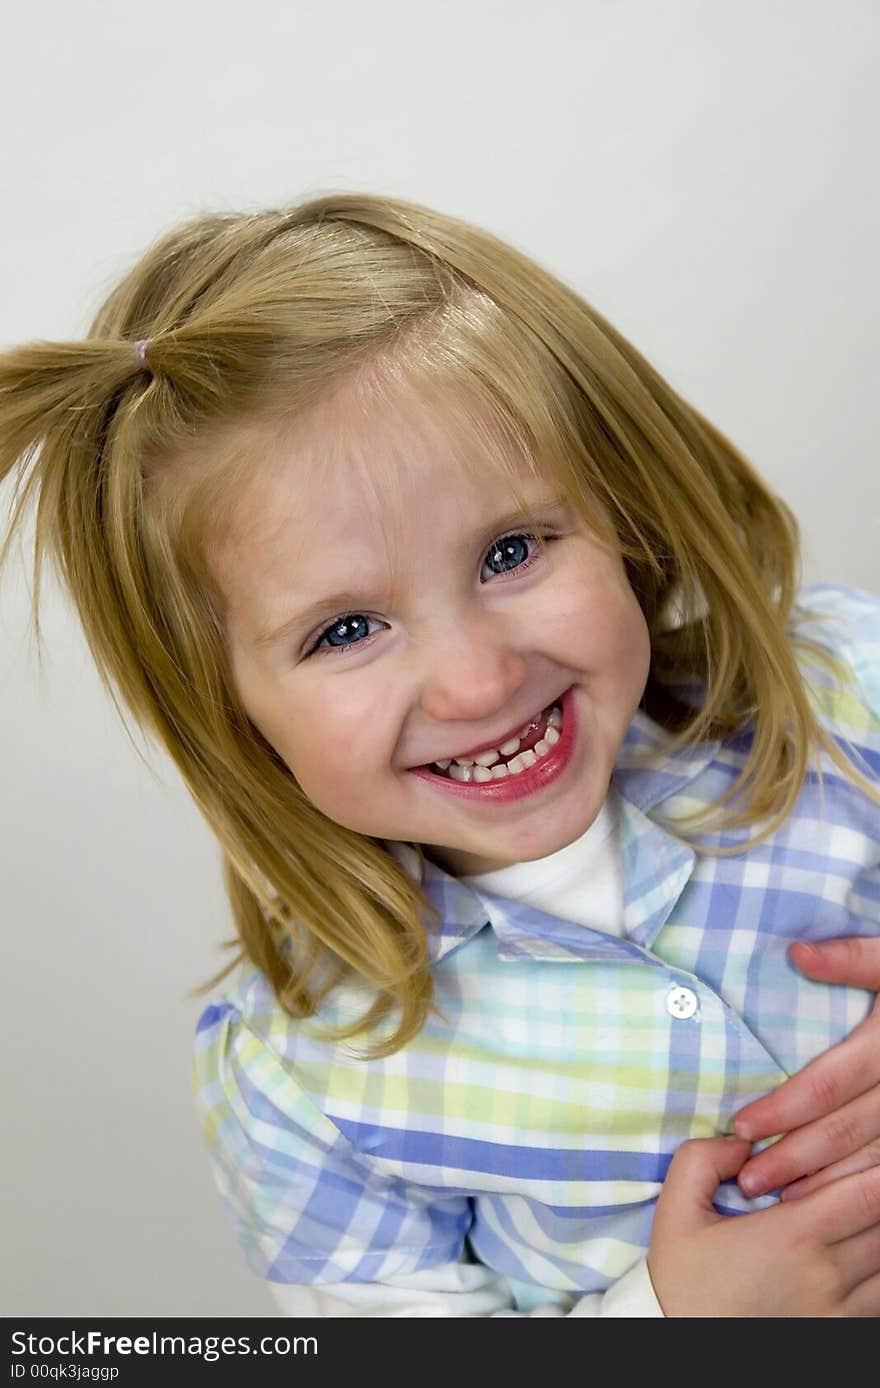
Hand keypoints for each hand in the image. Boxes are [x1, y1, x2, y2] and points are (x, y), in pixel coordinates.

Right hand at [647, 1136, 879, 1316]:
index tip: (874, 1150)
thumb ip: (703, 1160)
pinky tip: (861, 1247)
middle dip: (878, 1191)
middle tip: (870, 1171)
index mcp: (790, 1236)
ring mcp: (838, 1310)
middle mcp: (825, 1275)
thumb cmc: (682, 1281)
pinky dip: (878, 1268)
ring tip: (865, 1207)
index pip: (865, 1194)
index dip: (877, 1169)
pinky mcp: (839, 1332)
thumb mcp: (676, 1212)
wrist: (679, 1343)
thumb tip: (741, 1142)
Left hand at [733, 937, 879, 1201]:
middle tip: (750, 1179)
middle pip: (846, 1131)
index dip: (784, 1108)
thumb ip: (853, 958)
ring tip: (781, 1199)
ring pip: (874, 1162)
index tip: (741, 1126)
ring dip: (827, 1185)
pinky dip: (863, 1188)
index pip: (829, 1084)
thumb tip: (798, 953)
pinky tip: (833, 1200)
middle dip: (794, 1158)